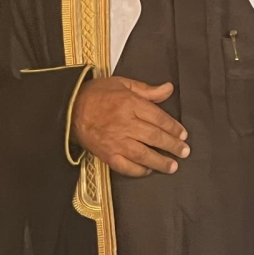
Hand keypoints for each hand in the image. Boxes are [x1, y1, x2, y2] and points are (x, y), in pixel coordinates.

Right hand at [70, 77, 189, 176]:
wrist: (68, 108)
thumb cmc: (97, 94)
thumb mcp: (123, 84)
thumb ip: (147, 90)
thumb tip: (169, 88)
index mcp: (130, 104)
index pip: (159, 118)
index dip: (173, 128)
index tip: (183, 134)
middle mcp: (125, 123)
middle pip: (154, 137)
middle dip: (172, 145)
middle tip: (185, 152)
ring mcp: (115, 141)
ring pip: (143, 154)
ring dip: (160, 161)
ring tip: (173, 166)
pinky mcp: (106, 154)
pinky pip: (125, 166)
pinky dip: (138, 170)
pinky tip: (148, 170)